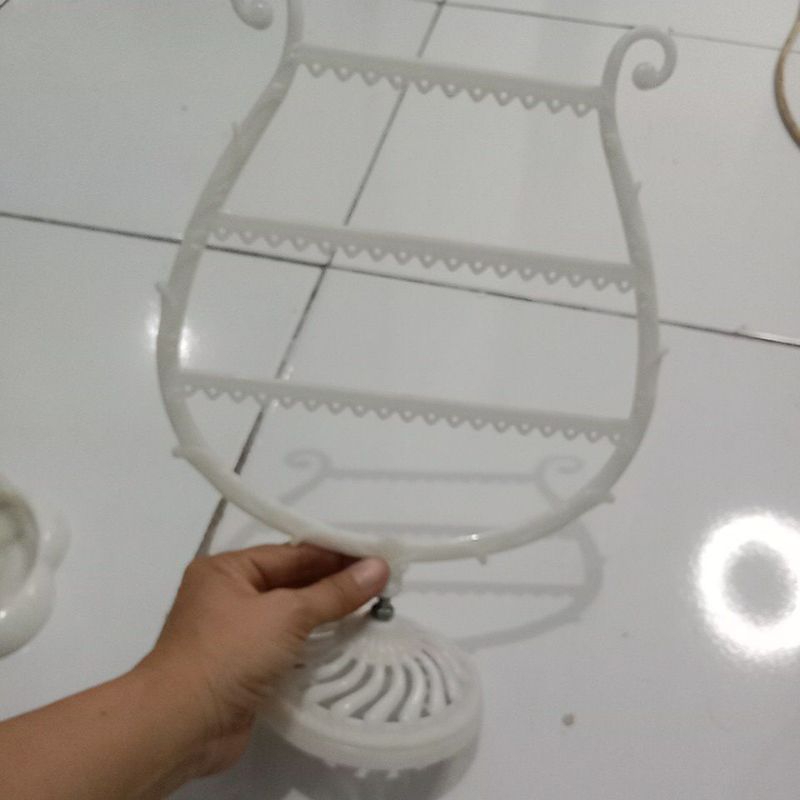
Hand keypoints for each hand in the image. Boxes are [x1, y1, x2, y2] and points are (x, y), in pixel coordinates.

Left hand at [140, 544, 388, 775]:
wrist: (181, 725)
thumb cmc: (229, 653)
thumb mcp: (286, 615)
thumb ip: (333, 593)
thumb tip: (378, 568)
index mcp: (227, 570)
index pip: (291, 554)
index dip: (334, 555)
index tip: (376, 558)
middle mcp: (227, 596)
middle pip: (290, 583)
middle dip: (333, 585)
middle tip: (381, 585)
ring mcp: (233, 634)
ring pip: (289, 617)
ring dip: (325, 616)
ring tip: (371, 611)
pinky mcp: (242, 668)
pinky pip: (284, 646)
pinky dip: (311, 645)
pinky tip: (343, 643)